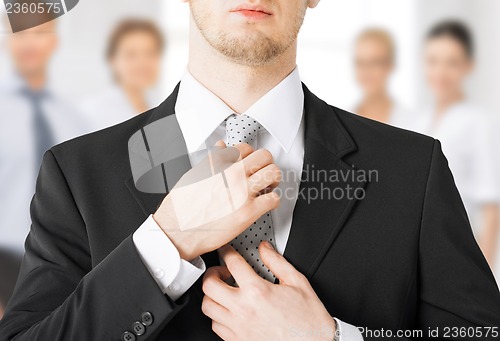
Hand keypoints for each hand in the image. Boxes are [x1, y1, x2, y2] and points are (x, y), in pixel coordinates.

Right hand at [153, 143, 281, 259]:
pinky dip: (271, 201)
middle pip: (264, 156)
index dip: (249, 156)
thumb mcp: (193, 175)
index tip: (249, 164)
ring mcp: (242, 192)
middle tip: (262, 174)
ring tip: (266, 187)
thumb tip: (222, 147)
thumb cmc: (181, 207)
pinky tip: (262, 204)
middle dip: (265, 164)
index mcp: (218, 163)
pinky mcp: (248, 212)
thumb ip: (211, 160)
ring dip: (272, 180)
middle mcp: (232, 175)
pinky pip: (273, 199)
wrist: (177, 232)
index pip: (245, 148)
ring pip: (273, 173)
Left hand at [201, 243, 335, 340]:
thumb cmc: (308, 320)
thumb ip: (277, 262)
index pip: (232, 263)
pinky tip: (228, 309)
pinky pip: (215, 325)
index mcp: (258, 291)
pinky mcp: (237, 340)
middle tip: (221, 271)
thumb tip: (265, 249)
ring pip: (207, 306)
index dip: (227, 251)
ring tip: (222, 290)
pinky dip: (217, 314)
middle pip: (209, 285)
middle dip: (212, 273)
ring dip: (212, 295)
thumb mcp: (297, 282)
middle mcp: (243, 309)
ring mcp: (238, 327)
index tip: (227, 251)